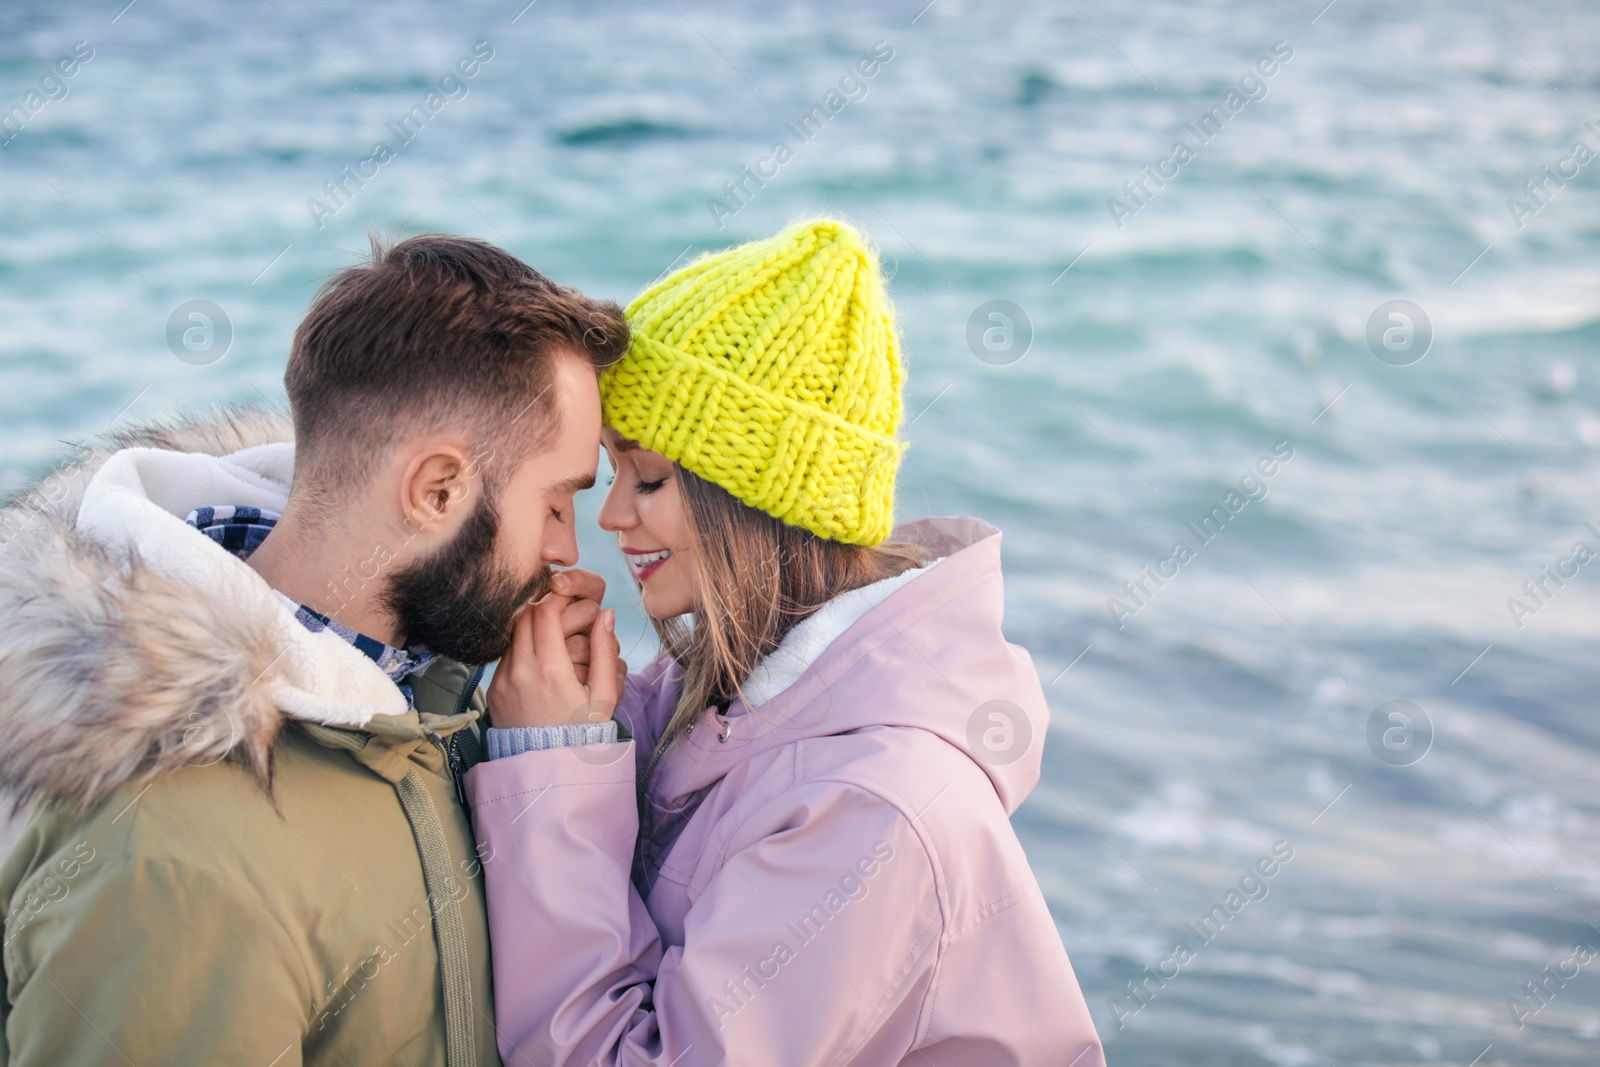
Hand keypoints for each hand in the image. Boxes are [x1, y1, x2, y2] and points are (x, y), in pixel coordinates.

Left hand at [488, 587, 621, 729]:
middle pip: (524, 616)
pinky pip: (505, 655)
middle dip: (543, 606)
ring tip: (552, 635)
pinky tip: (539, 659)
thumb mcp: (604, 696)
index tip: (570, 599)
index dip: (558, 598)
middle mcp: (521, 672)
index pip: (544, 612)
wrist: (549, 766)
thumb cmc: (582, 731)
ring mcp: (502, 681)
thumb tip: (606, 614)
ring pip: (513, 633)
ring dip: (531, 626)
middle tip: (561, 611)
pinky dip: (522, 647)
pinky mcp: (493, 689)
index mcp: (551, 672)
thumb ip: (605, 652)